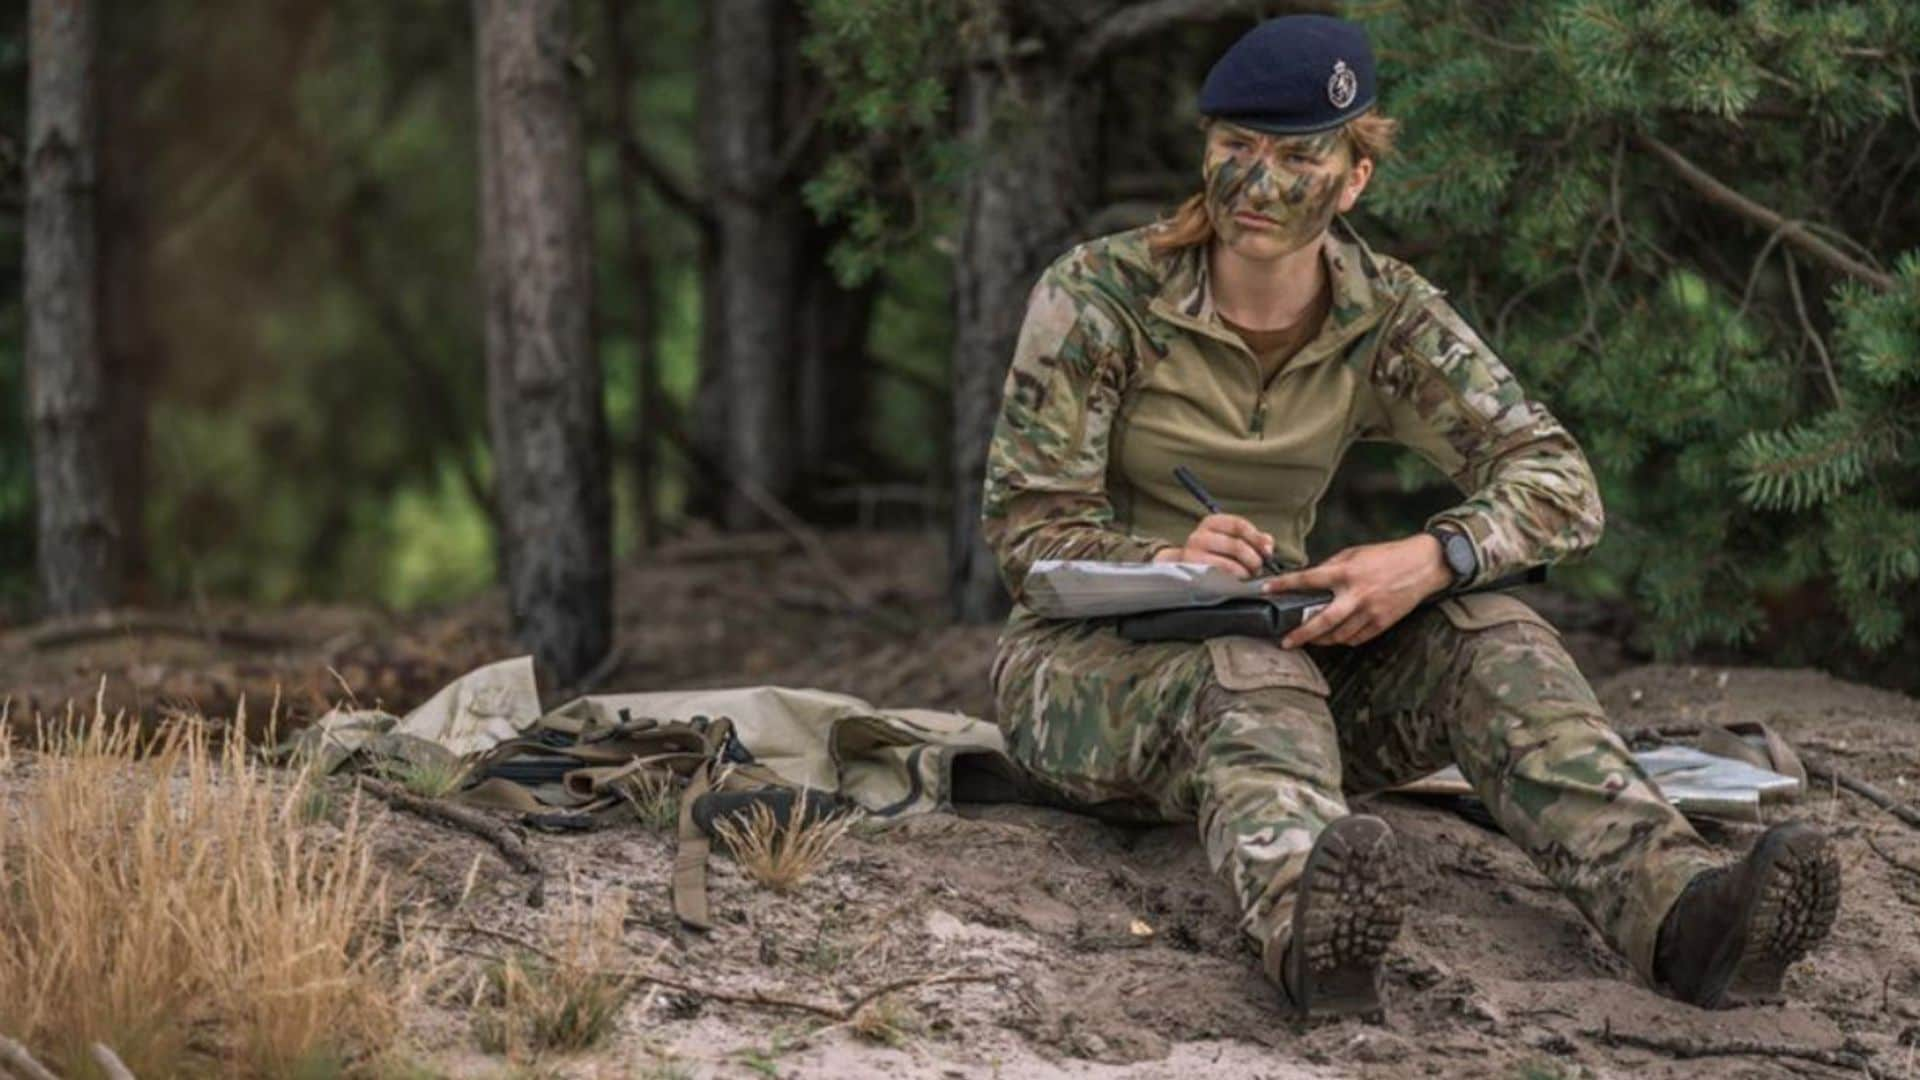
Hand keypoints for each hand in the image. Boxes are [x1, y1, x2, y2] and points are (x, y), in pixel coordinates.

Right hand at [1151, 513, 1275, 578]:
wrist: (1182, 568)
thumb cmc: (1212, 553)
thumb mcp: (1229, 539)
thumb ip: (1252, 538)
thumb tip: (1268, 543)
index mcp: (1212, 522)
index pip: (1239, 525)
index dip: (1257, 538)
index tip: (1268, 551)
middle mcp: (1200, 535)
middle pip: (1237, 546)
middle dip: (1253, 560)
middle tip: (1258, 568)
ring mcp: (1193, 554)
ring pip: (1230, 564)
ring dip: (1245, 573)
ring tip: (1248, 576)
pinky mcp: (1193, 572)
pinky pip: (1220, 578)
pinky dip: (1234, 581)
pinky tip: (1238, 581)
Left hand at [1263, 534, 1453, 647]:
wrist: (1423, 565)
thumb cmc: (1387, 556)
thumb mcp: (1355, 554)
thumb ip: (1332, 567)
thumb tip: (1310, 579)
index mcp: (1347, 572)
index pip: (1308, 579)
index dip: (1285, 585)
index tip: (1266, 590)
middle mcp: (1357, 594)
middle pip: (1322, 621)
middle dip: (1301, 634)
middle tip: (1285, 643)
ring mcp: (1370, 611)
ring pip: (1338, 635)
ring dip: (1321, 640)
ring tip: (1308, 639)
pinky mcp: (1382, 623)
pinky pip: (1356, 638)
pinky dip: (1343, 639)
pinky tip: (1335, 637)